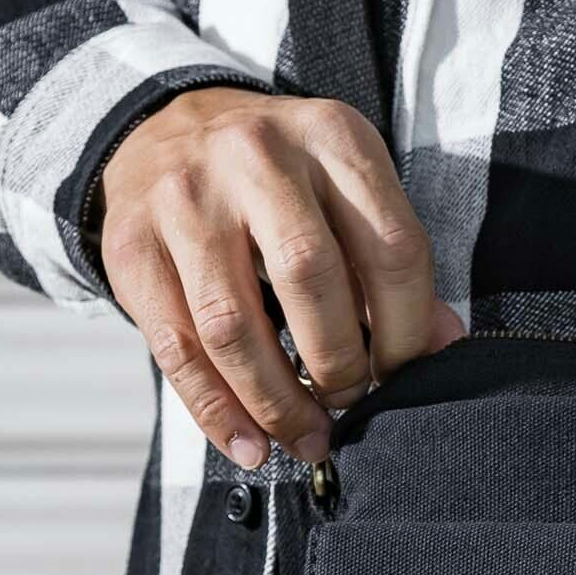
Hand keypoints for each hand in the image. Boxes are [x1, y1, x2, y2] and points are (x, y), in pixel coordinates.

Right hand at [98, 88, 462, 468]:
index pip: (391, 245)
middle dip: (338, 362)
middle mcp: (255, 155)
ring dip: (277, 402)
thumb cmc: (277, 179)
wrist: (167, 130)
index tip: (401, 373)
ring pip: (233, 324)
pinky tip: (250, 444)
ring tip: (306, 439)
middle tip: (348, 401)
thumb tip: (443, 348)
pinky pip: (177, 348)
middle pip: (309, 276)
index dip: (406, 328)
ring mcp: (185, 198)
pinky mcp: (132, 245)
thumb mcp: (344, 189)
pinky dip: (217, 412)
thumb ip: (390, 262)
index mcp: (331, 137)